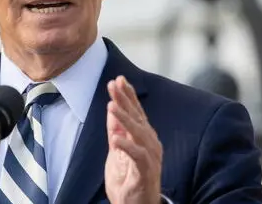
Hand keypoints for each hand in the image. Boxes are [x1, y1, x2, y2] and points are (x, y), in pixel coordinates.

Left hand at [104, 76, 162, 203]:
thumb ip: (116, 132)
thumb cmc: (129, 181)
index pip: (136, 112)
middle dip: (126, 100)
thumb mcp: (117, 152)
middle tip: (114, 84)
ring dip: (125, 119)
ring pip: (139, 133)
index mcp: (144, 137)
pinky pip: (138, 156)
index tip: (119, 79)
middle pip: (138, 117)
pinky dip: (127, 146)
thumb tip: (111, 110)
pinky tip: (115, 138)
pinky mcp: (147, 171)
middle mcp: (150, 143)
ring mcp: (150, 157)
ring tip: (112, 105)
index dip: (128, 95)